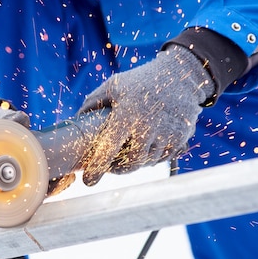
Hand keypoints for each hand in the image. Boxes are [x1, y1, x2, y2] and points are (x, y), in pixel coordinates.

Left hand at [77, 45, 212, 185]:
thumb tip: (76, 120)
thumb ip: (93, 102)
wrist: (180, 77)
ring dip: (136, 161)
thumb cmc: (141, 81)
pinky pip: (162, 158)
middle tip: (111, 167)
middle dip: (118, 169)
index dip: (98, 167)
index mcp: (127, 115)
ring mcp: (167, 135)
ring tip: (131, 149)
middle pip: (130, 164)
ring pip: (147, 162)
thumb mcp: (114, 85)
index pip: (109, 149)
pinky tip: (148, 145)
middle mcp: (148, 128)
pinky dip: (153, 156)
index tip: (89, 181)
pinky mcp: (180, 139)